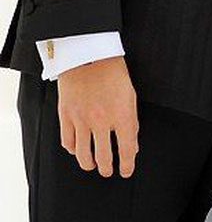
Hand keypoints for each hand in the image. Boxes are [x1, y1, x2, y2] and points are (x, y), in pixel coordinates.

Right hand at [57, 55, 138, 177]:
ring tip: (93, 165)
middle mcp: (101, 120)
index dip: (128, 164)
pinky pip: (68, 142)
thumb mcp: (130, 95)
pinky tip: (78, 150)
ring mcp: (82, 119)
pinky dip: (73, 150)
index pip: (127, 149)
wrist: (88, 54)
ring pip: (83, 155)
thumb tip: (132, 144)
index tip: (126, 170)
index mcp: (122, 114)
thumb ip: (132, 121)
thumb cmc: (112, 72)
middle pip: (104, 157)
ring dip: (89, 164)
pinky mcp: (66, 115)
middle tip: (108, 170)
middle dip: (107, 168)